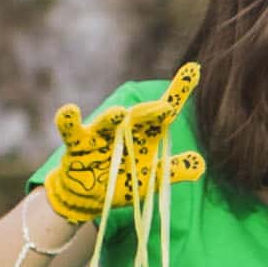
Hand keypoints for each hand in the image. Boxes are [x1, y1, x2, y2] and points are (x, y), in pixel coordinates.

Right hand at [42, 66, 200, 228]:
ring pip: (106, 122)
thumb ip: (173, 171)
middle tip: (167, 108)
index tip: (194, 69)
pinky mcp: (77, 145)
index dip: (179, 91)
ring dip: (111, 117)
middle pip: (140, 116)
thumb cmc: (122, 181)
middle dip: (152, 111)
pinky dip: (67, 120)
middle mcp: (124, 128)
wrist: (89, 197)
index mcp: (145, 134)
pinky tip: (70, 111)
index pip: (165, 111)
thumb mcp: (151, 179)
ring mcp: (99, 135)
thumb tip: (200, 165)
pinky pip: (71, 131)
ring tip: (119, 113)